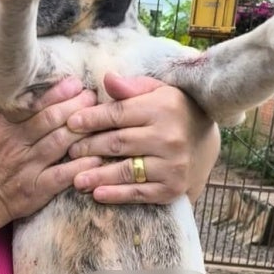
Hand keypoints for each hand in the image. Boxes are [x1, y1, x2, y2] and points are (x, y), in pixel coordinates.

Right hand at [0, 77, 101, 222]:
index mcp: (2, 122)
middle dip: (75, 105)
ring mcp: (27, 166)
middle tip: (92, 96)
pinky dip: (80, 165)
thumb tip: (4, 62)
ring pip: (58, 143)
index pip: (32, 103)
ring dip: (82, 129)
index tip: (75, 83)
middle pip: (49, 120)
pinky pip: (61, 175)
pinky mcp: (37, 189)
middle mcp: (15, 142)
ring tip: (99, 118)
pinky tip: (96, 156)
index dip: (56, 92)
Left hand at [66, 73, 219, 203]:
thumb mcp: (156, 92)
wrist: (204, 143)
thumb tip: (106, 78)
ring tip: (75, 179)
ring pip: (126, 170)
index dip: (91, 118)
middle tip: (69, 151)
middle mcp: (169, 137)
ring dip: (97, 175)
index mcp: (163, 108)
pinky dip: (117, 195)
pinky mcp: (173, 188)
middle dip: (89, 147)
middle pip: (118, 142)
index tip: (70, 123)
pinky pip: (139, 193)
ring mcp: (173, 165)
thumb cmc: (172, 112)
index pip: (118, 113)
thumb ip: (130, 87)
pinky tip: (98, 194)